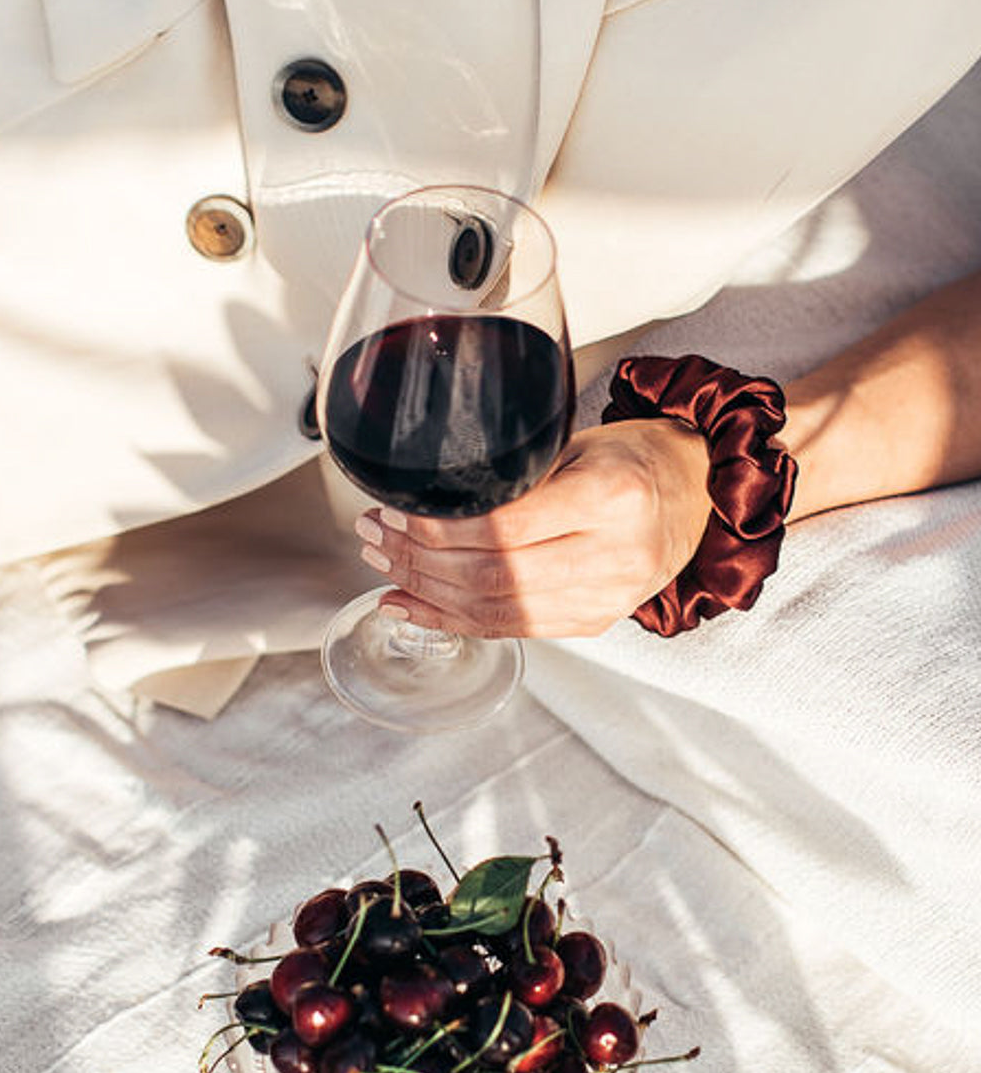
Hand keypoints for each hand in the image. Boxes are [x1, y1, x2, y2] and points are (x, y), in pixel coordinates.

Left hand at [352, 419, 711, 637]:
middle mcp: (613, 555)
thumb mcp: (577, 445)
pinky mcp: (593, 621)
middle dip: (419, 560)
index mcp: (611, 497)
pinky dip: (453, 620)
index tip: (397, 511)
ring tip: (382, 567)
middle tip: (374, 536)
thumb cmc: (635, 459)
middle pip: (494, 575)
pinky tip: (413, 605)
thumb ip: (513, 476)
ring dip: (427, 593)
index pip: (504, 527)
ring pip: (496, 610)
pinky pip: (511, 628)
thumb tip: (426, 498)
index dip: (438, 528)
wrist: (696, 495)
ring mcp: (605, 597)